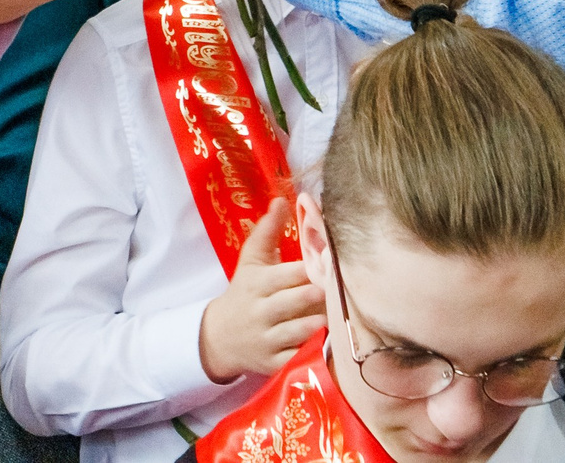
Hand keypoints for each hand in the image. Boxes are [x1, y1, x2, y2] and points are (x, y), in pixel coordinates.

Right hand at [197, 200, 323, 381]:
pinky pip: (299, 357)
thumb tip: (283, 199)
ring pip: (301, 329)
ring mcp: (268, 339)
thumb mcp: (251, 261)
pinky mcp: (274, 364)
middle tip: (344, 286)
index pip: (290, 272)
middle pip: (297, 300)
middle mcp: (262, 311)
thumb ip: (268, 231)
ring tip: (340, 313)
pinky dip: (315, 351)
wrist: (219, 337)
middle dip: (321, 293)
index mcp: (258, 283)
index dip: (313, 267)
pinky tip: (330, 342)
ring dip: (322, 321)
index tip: (334, 259)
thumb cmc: (244, 292)